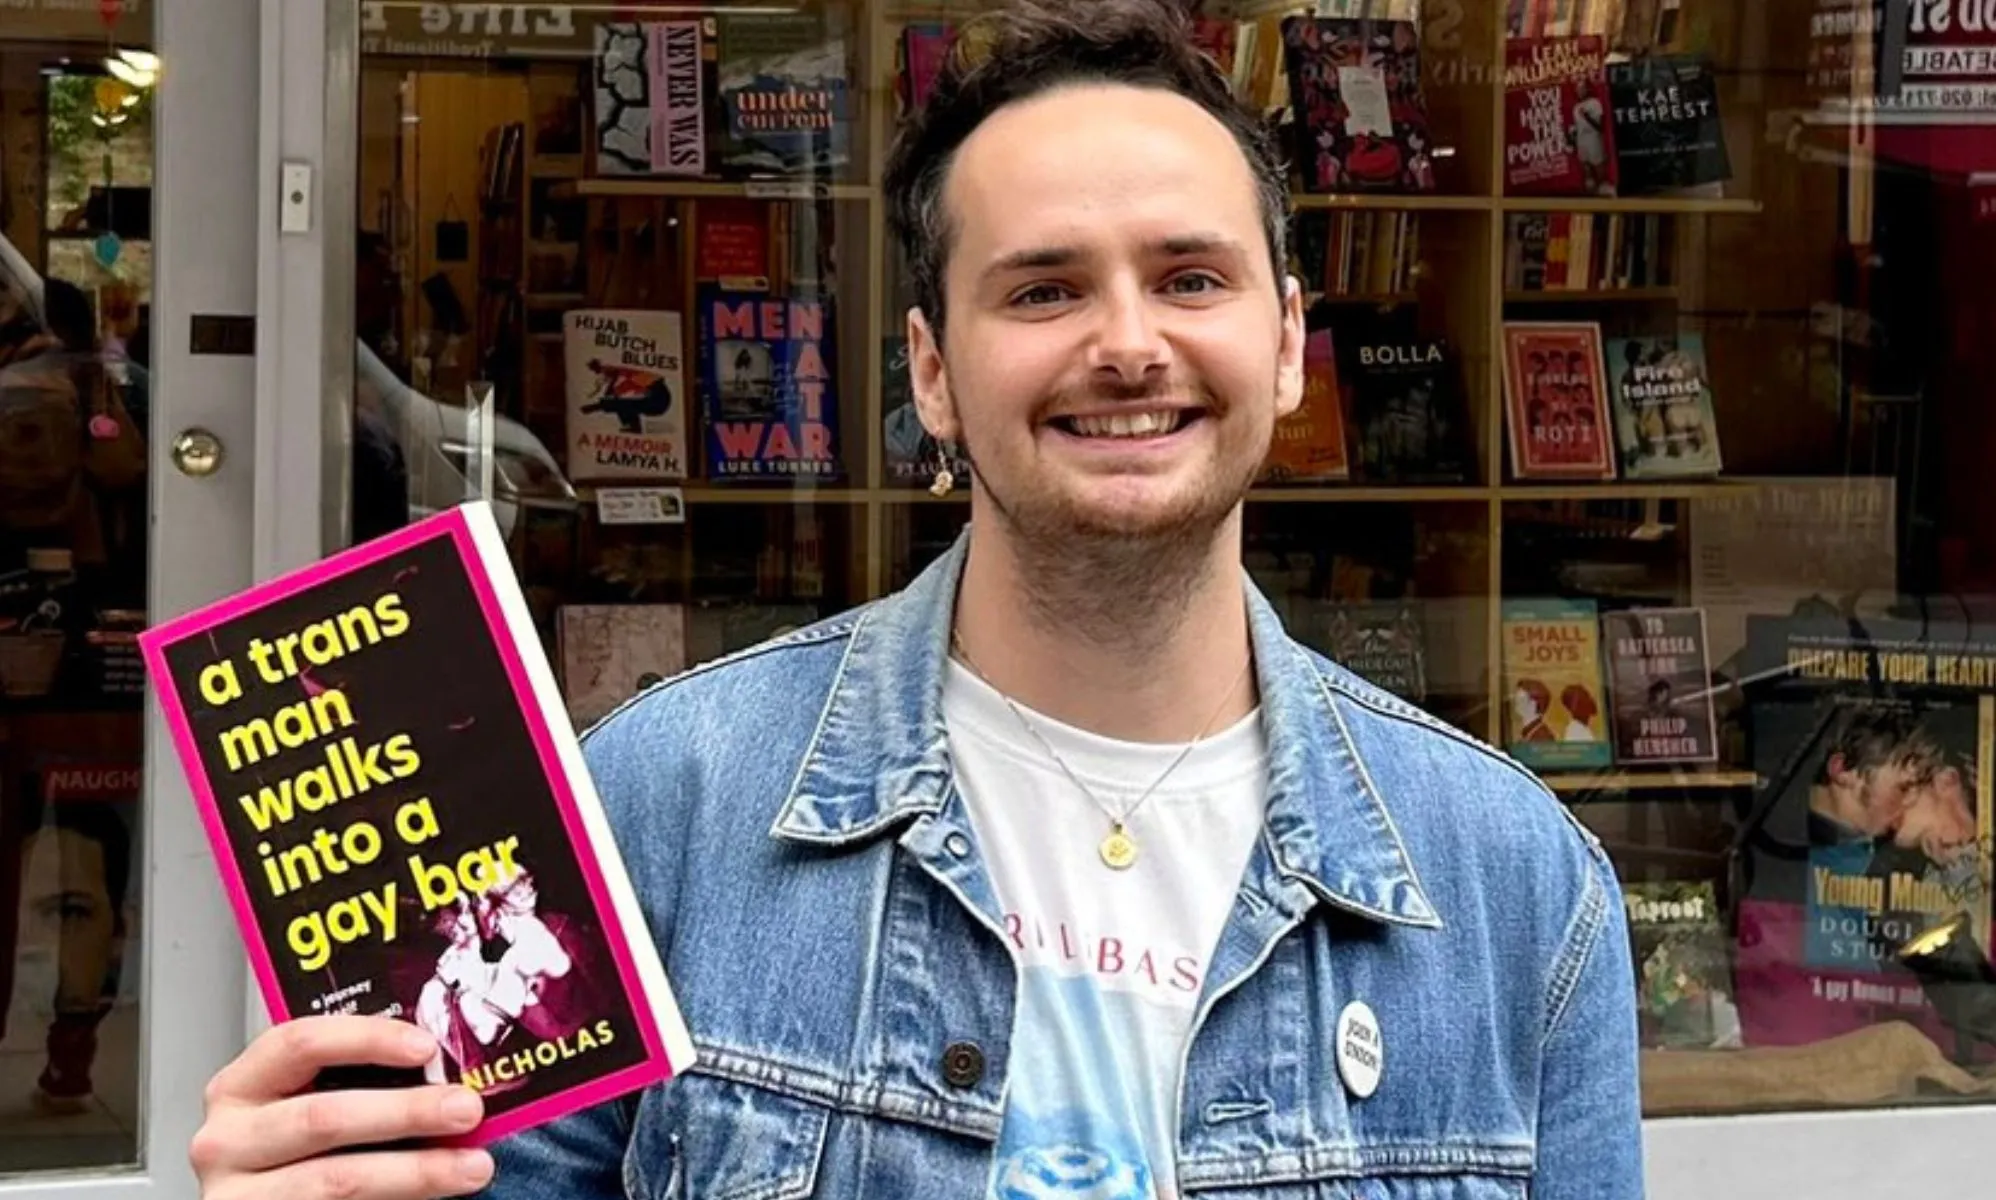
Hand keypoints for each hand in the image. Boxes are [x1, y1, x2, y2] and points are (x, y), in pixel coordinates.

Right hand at [191, 1016, 493, 1199]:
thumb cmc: (298, 1151)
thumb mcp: (311, 1101)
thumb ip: (359, 1081)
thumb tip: (446, 1071)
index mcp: (241, 1086)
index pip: (300, 1043)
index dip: (367, 1040)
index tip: (426, 1047)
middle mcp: (228, 1140)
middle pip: (323, 1117)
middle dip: (405, 1112)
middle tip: (465, 1109)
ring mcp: (238, 1196)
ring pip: (336, 1180)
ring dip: (415, 1172)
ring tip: (471, 1166)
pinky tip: (436, 1198)